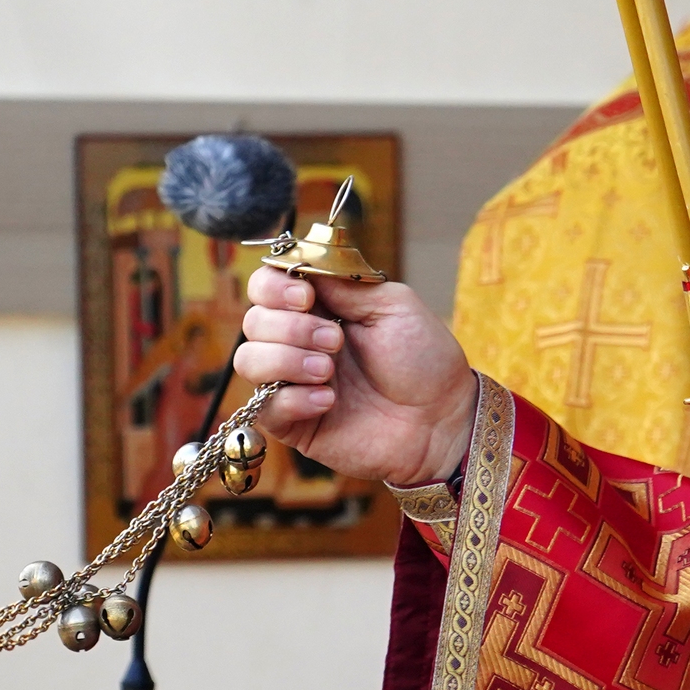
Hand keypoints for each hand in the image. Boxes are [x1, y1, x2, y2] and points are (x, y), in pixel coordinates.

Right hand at [234, 266, 476, 486]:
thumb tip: (303, 265)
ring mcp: (293, 383)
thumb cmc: (424, 360)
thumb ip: (345, 283)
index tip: (306, 297)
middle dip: (290, 328)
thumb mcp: (393, 305)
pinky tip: (330, 401)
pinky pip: (264, 407)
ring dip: (286, 361)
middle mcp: (299, 342)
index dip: (275, 287)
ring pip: (248, 361)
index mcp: (321, 308)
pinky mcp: (294, 423)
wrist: (441, 419)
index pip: (267, 286)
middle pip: (253, 321)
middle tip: (336, 341)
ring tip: (330, 371)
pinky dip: (293, 399)